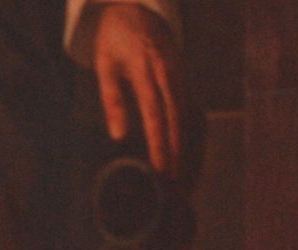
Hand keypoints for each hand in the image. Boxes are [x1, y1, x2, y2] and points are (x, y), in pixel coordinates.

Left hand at [91, 3, 183, 174]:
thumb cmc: (115, 39)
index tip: (161, 170)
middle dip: (179, 153)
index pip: (156, 115)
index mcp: (148, 70)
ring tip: (184, 178)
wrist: (136, 6)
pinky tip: (191, 157)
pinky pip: (192, 109)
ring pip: (190, 115)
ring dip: (189, 146)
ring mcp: (182, 74)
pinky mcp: (185, 77)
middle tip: (175, 184)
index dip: (160, 144)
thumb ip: (112, 99)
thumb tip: (118, 135)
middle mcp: (171, 73)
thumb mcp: (105, 66)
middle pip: (179, 119)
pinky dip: (193, 134)